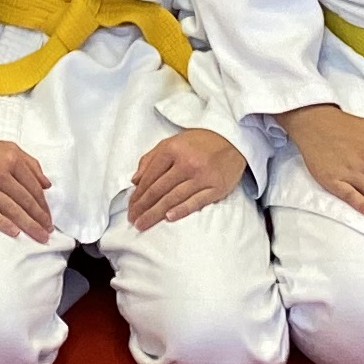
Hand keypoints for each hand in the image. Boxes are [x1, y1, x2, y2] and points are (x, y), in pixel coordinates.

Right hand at [0, 134, 59, 241]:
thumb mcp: (6, 148)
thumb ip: (29, 163)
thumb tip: (47, 184)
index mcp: (11, 158)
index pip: (33, 187)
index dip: (43, 205)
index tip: (49, 218)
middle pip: (25, 200)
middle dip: (39, 218)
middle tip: (47, 232)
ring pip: (11, 208)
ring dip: (28, 224)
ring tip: (39, 236)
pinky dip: (4, 224)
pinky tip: (15, 232)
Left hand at [126, 125, 246, 230]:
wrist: (233, 139)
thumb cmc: (199, 142)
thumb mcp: (172, 142)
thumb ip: (151, 159)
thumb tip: (135, 180)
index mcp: (173, 150)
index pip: (150, 176)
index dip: (138, 194)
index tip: (130, 207)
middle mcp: (187, 163)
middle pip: (159, 189)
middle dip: (143, 207)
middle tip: (133, 220)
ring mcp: (202, 176)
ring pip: (174, 198)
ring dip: (156, 213)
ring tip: (143, 223)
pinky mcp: (216, 187)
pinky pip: (196, 201)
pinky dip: (181, 210)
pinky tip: (169, 218)